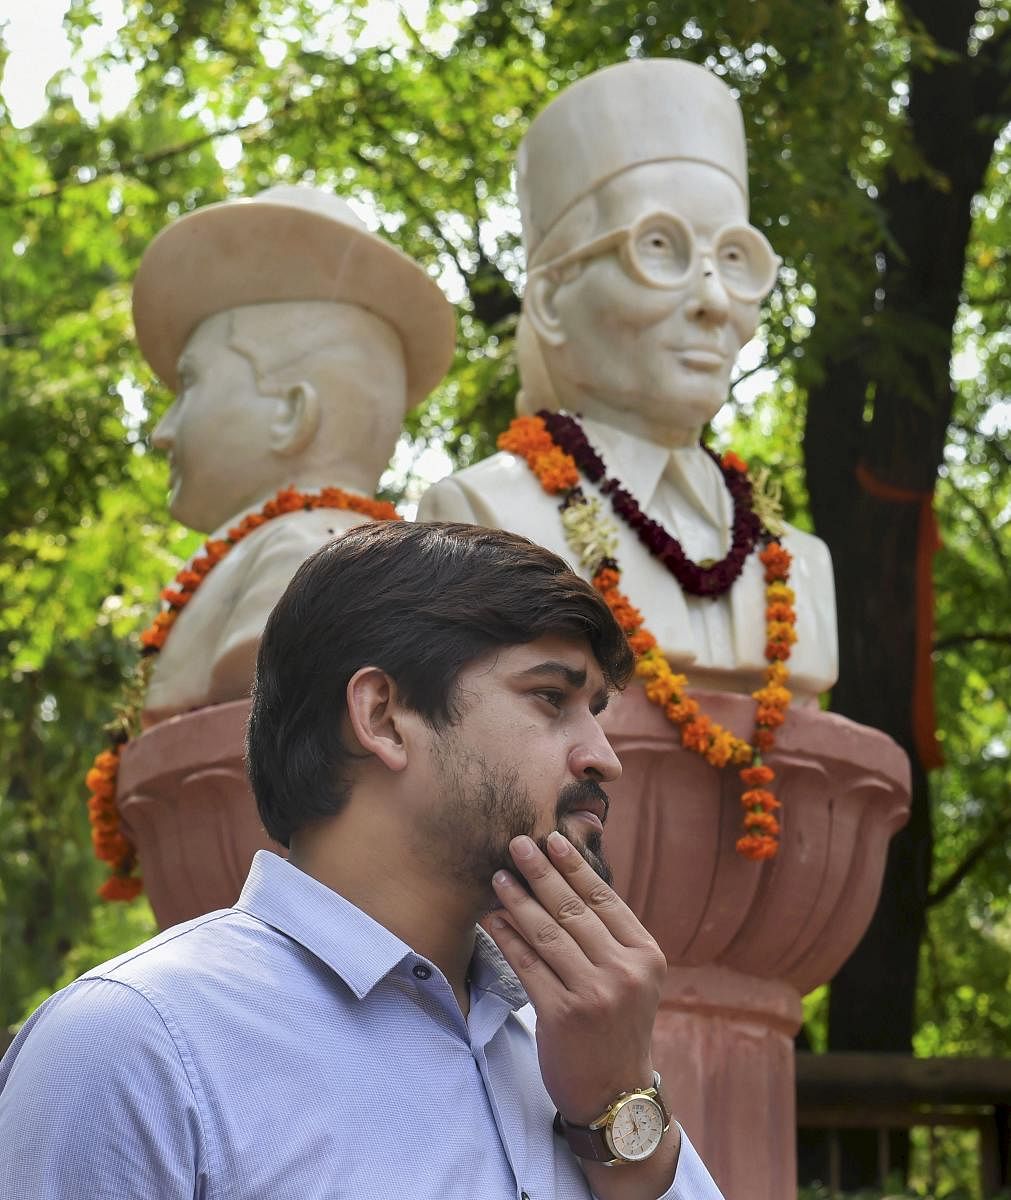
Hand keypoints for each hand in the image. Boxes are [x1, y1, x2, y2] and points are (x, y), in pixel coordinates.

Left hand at [484, 830, 667, 1125]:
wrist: (614, 1095)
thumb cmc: (616, 1027)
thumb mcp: (632, 979)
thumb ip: (610, 937)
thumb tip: (569, 880)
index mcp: (646, 955)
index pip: (606, 899)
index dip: (576, 866)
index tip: (553, 840)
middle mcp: (624, 972)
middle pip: (574, 909)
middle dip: (542, 872)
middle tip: (517, 843)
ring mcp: (595, 994)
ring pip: (547, 933)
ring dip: (518, 900)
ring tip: (498, 876)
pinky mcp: (563, 1016)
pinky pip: (527, 965)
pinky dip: (507, 938)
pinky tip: (492, 918)